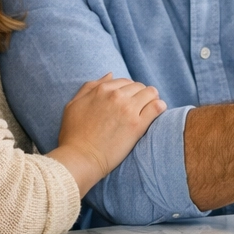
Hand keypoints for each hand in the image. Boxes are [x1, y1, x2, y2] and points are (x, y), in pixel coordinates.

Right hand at [51, 73, 166, 194]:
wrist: (80, 158)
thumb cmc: (74, 134)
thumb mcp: (74, 104)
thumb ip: (90, 87)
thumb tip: (110, 75)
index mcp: (102, 90)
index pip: (125, 82)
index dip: (129, 91)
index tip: (129, 101)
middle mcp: (116, 96)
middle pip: (139, 86)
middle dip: (140, 95)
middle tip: (139, 107)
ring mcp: (128, 109)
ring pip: (151, 93)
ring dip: (151, 99)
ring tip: (149, 109)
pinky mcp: (138, 125)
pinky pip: (157, 107)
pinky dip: (159, 107)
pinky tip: (157, 112)